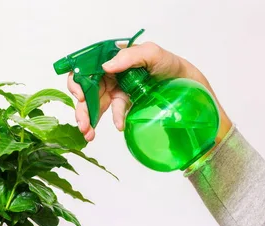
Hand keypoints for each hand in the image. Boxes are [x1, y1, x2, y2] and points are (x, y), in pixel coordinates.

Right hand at [67, 41, 231, 141]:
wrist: (186, 83)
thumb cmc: (169, 63)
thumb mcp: (152, 53)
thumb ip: (129, 56)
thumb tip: (106, 67)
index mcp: (111, 60)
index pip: (85, 69)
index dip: (77, 83)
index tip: (80, 96)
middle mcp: (110, 75)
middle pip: (86, 91)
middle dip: (82, 109)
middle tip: (83, 123)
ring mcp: (116, 91)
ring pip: (95, 105)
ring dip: (89, 120)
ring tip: (89, 134)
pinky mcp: (125, 105)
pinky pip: (114, 114)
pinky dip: (114, 120)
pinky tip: (119, 126)